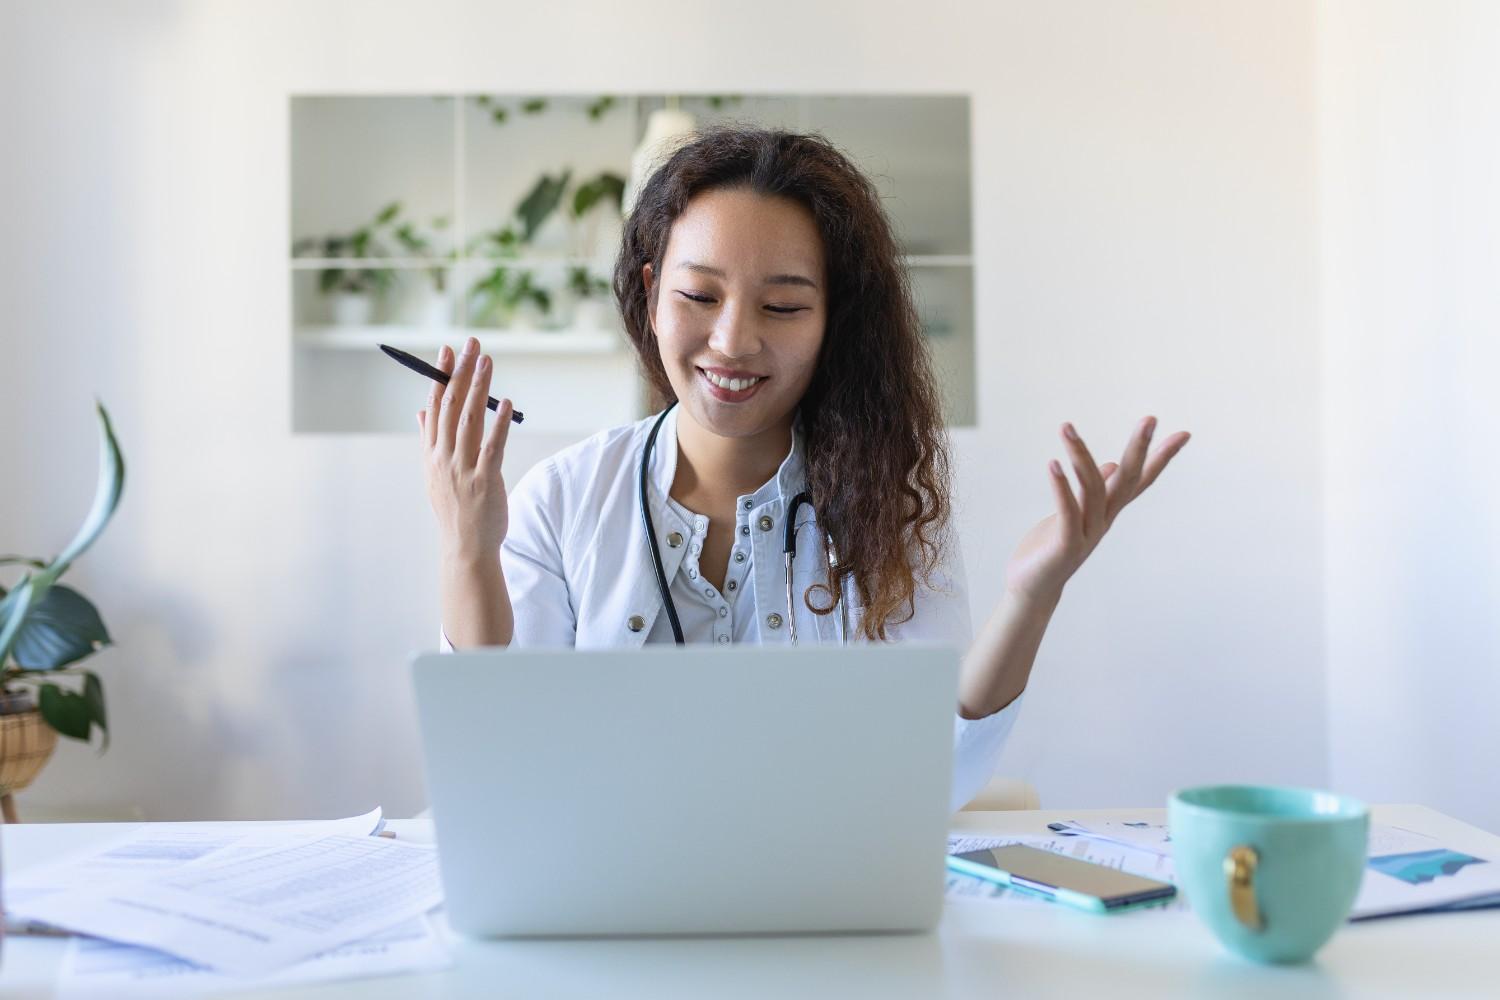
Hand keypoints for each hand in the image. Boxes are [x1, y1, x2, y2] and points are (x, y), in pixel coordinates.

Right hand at [418, 336, 514, 560]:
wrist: (465, 547)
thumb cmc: (454, 510)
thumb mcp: (434, 474)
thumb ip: (429, 440)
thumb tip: (422, 410)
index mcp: (432, 453)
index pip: (435, 406)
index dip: (441, 376)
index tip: (448, 351)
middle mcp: (444, 457)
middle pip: (452, 406)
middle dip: (461, 372)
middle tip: (471, 344)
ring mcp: (463, 469)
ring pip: (471, 420)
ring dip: (479, 388)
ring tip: (487, 361)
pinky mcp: (484, 481)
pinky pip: (493, 446)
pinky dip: (499, 423)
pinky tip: (506, 402)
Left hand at [1003, 416, 1190, 602]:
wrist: (1032, 588)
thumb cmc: (1050, 548)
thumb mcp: (1074, 513)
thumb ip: (1094, 491)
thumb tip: (1110, 466)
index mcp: (1107, 511)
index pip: (1140, 480)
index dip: (1161, 458)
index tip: (1184, 433)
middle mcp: (1103, 520)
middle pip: (1128, 481)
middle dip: (1139, 449)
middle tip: (1150, 418)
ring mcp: (1088, 533)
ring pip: (1093, 489)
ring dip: (1081, 455)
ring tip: (1066, 428)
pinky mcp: (1067, 545)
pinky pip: (1068, 511)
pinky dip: (1062, 487)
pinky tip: (1054, 464)